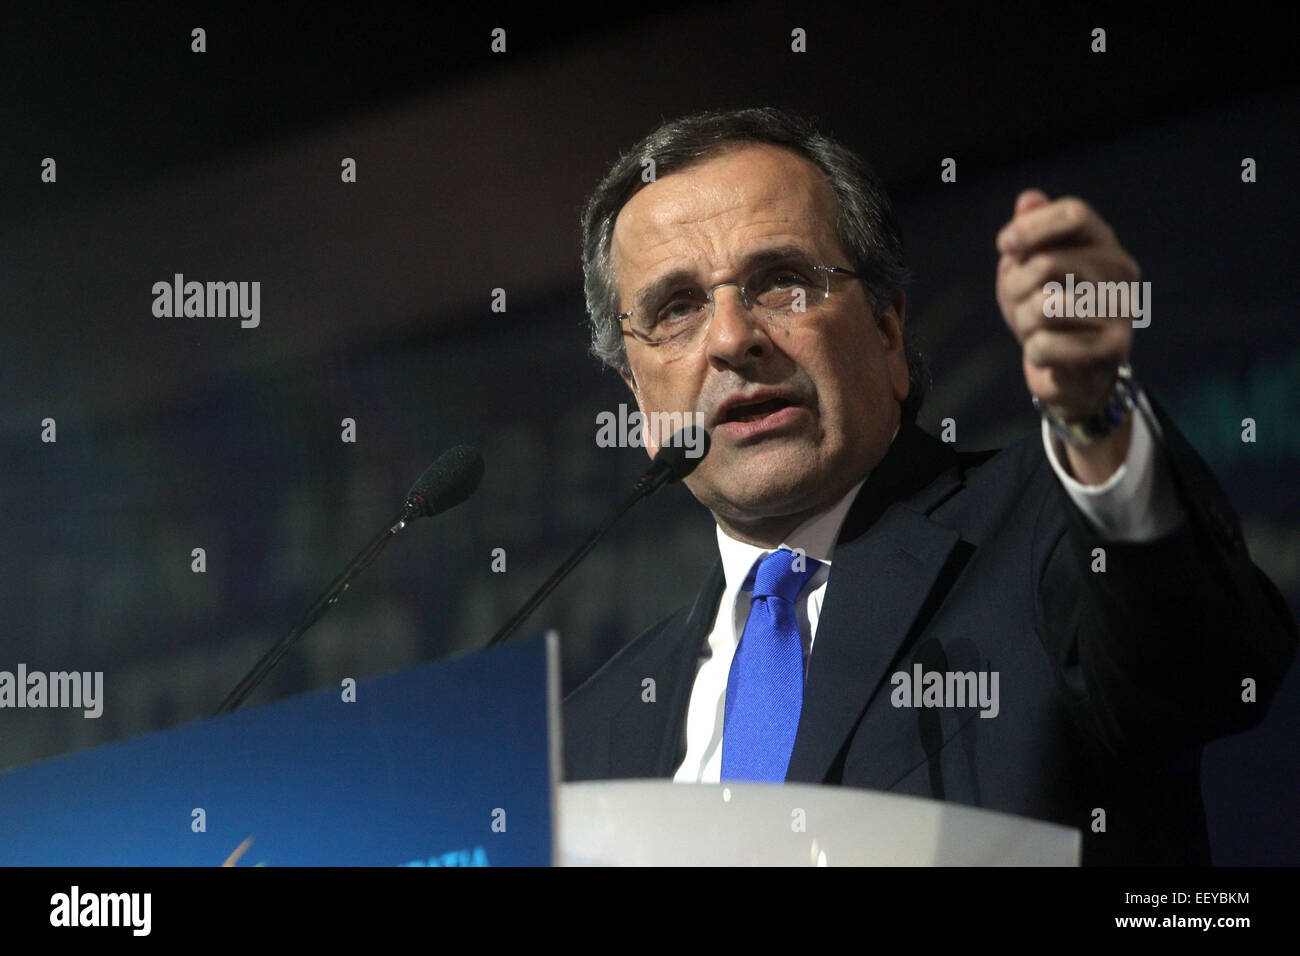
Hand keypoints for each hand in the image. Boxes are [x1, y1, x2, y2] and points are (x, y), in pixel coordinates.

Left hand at [996, 190, 1139, 482]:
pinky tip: (1048, 355)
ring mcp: (1122, 310)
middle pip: (1047, 264)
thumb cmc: (1043, 313)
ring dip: (1023, 322)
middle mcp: (1121, 272)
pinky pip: (1046, 345)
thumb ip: (1029, 233)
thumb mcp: (1027, 269)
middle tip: (1019, 302)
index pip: (1074, 213)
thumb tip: (1029, 199)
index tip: (1005, 246)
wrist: (1067, 373)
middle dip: (1015, 286)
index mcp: (1103, 243)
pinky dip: (1035, 352)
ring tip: (1035, 328)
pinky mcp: (1114, 350)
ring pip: (1044, 307)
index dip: (1031, 227)